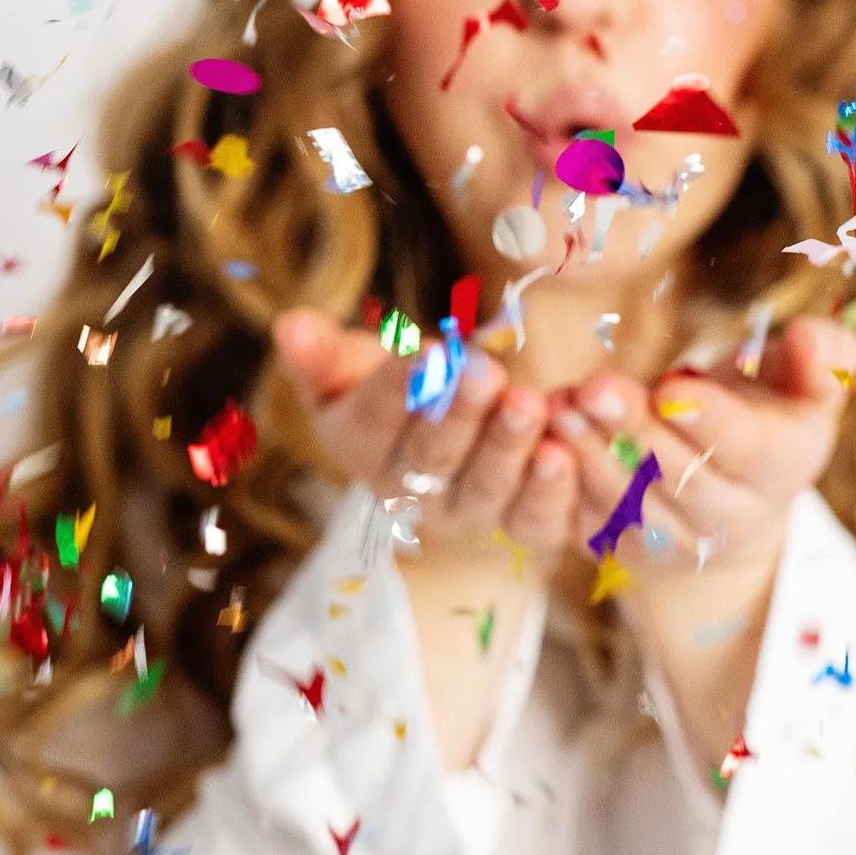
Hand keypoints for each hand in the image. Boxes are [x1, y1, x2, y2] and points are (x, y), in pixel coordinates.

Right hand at [273, 309, 579, 573]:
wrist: (460, 461)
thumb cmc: (403, 395)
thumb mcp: (357, 369)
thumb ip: (324, 354)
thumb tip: (288, 325)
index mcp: (362, 445)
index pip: (373, 418)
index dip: (398, 389)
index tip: (426, 353)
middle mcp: (412, 493)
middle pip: (432, 458)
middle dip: (458, 414)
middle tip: (484, 371)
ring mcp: (470, 515)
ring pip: (487, 487)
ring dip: (509, 448)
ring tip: (530, 406)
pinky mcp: (524, 529)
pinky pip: (537, 519)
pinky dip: (554, 491)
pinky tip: (567, 453)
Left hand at [554, 318, 855, 579]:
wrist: (735, 490)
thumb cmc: (768, 411)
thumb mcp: (804, 379)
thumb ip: (820, 356)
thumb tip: (809, 337)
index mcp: (784, 465)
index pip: (748, 449)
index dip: (711, 422)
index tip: (672, 390)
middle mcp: (736, 515)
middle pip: (681, 477)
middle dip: (634, 431)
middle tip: (593, 388)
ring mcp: (682, 541)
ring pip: (632, 504)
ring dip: (591, 454)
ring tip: (559, 407)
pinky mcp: (631, 551)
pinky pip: (594, 522)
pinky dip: (565, 483)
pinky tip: (543, 440)